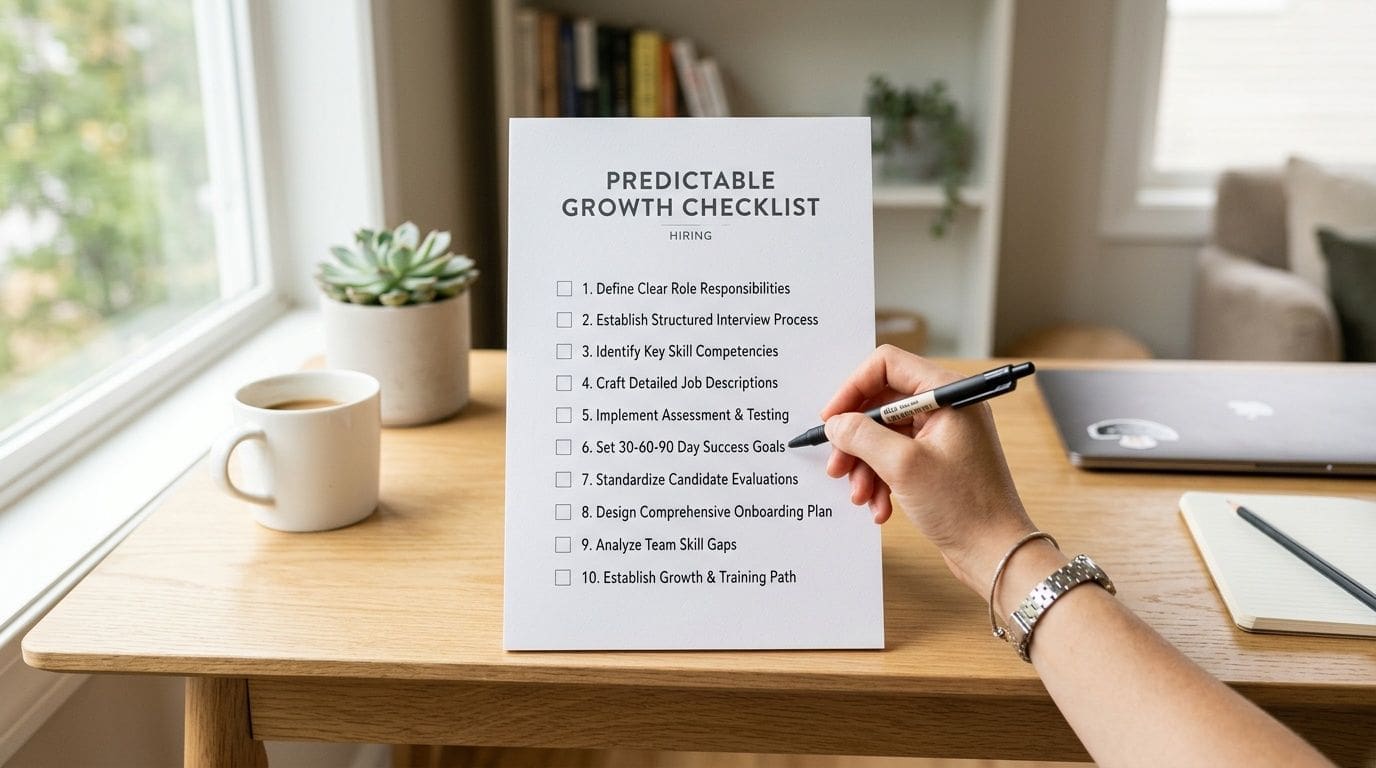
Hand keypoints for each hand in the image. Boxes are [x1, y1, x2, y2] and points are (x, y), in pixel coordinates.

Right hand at [821, 346, 1043, 595]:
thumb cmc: (965, 508)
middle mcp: (947, 408)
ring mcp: (943, 436)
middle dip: (855, 438)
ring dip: (865, 465)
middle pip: (882, 404)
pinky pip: (896, 458)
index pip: (887, 366)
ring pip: (885, 435)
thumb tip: (835, 423)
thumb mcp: (903, 467)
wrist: (996, 554)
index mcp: (948, 394)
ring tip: (859, 495)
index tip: (831, 420)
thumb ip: (862, 436)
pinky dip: (881, 480)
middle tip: (837, 465)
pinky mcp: (937, 462)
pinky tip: (880, 507)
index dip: (853, 389)